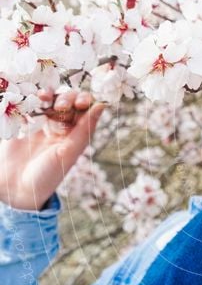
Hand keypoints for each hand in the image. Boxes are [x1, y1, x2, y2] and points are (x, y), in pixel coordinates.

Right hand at [0, 89, 105, 210]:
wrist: (16, 188)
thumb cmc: (47, 175)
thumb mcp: (68, 153)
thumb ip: (84, 129)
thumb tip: (102, 105)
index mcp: (76, 135)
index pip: (86, 110)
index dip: (85, 101)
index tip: (81, 102)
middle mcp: (62, 127)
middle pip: (70, 101)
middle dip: (68, 98)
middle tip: (61, 107)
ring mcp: (43, 123)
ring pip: (52, 99)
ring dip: (53, 95)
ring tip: (46, 99)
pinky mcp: (25, 122)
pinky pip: (33, 103)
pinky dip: (36, 97)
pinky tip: (37, 97)